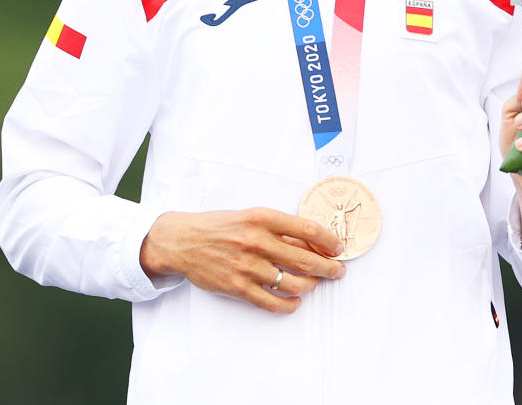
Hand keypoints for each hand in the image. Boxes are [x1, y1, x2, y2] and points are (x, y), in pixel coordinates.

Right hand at [139, 208, 346, 313]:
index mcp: (261, 218)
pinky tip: (295, 301)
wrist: (182, 241)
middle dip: (328, 268)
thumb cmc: (217, 227)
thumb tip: (310, 241)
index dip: (329, 240)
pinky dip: (290, 304)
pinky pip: (273, 302)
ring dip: (311, 286)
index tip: (339, 247)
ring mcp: (247, 266)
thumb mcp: (248, 217)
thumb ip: (277, 228)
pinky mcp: (238, 287)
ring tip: (313, 284)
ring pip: (294, 283)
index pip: (307, 228)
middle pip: (305, 259)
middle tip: (337, 271)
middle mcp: (256, 241)